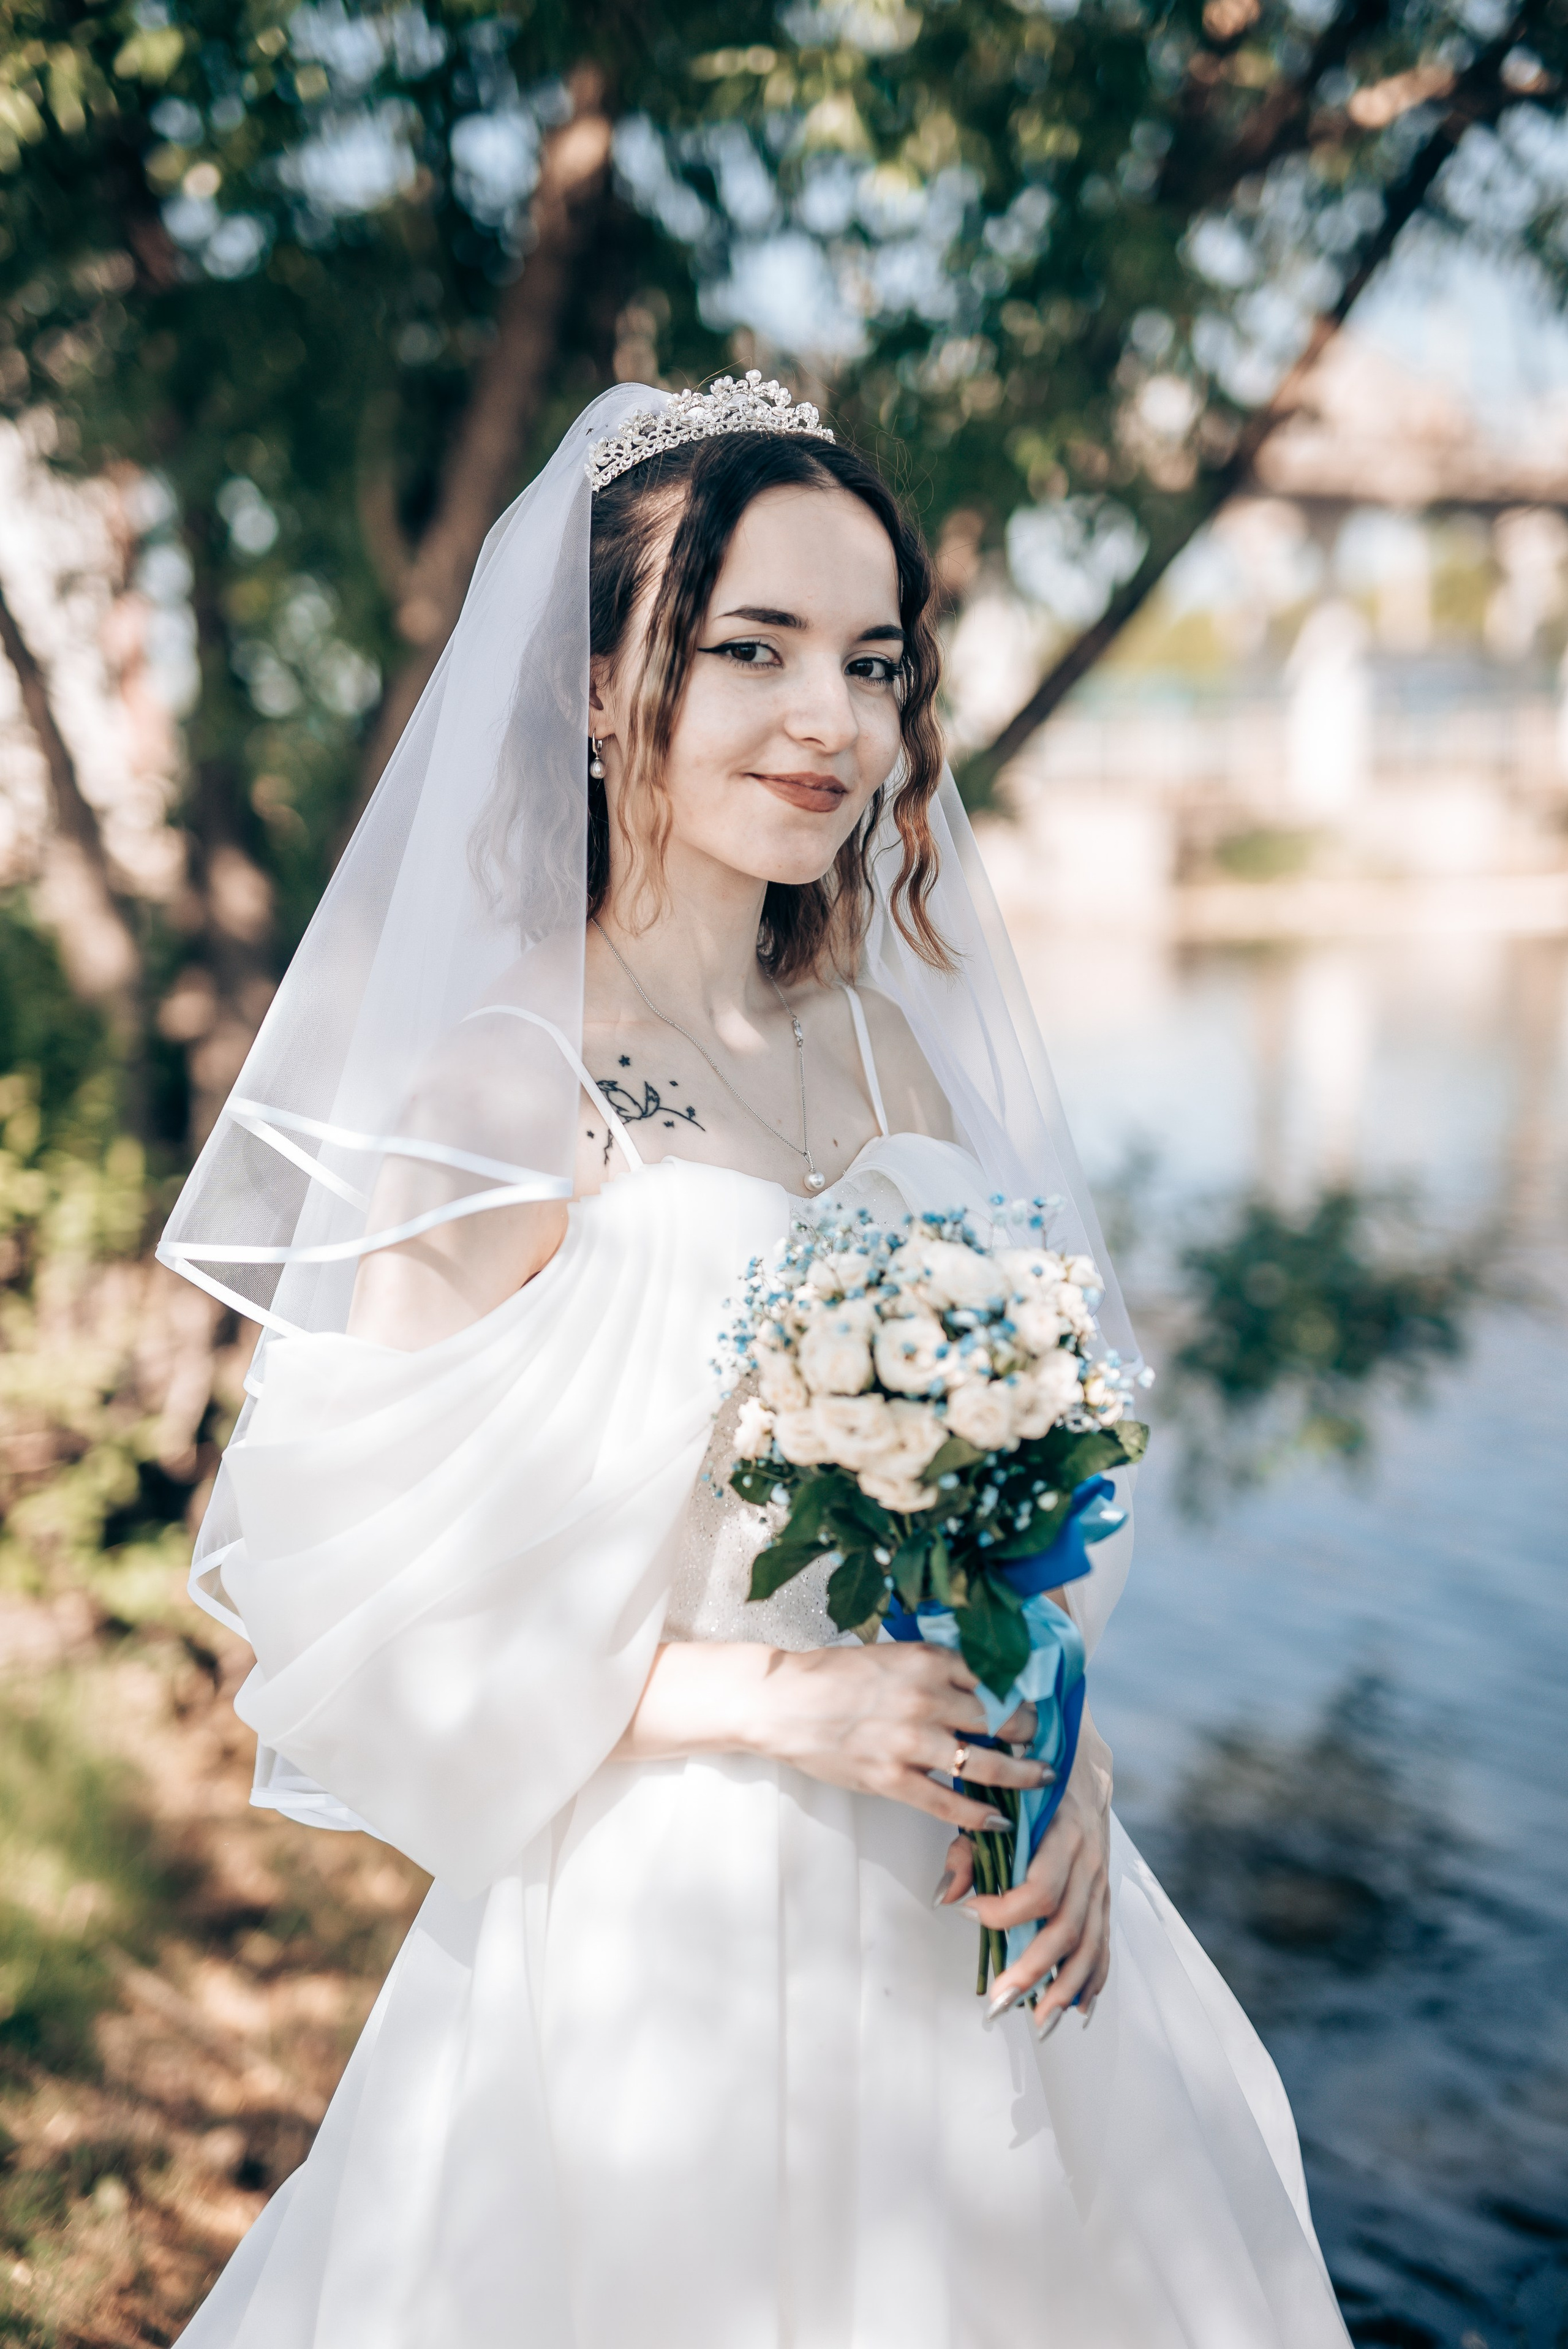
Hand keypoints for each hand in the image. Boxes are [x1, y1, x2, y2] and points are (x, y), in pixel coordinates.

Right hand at [748, 1643, 1045, 1833]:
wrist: (781, 1702)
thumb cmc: (835, 1676)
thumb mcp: (893, 1655)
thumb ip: (937, 1667)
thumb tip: (985, 1682)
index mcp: (928, 1660)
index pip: (998, 1676)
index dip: (1026, 1693)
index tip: (1041, 1703)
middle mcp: (927, 1698)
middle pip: (1003, 1719)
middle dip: (1032, 1734)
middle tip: (1046, 1742)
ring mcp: (911, 1742)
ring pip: (987, 1764)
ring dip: (1022, 1775)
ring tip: (1040, 1779)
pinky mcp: (891, 1779)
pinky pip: (950, 1804)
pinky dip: (980, 1816)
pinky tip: (999, 1821)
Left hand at [935, 1703, 1112, 2031]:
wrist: (1078, 1753)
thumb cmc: (1020, 1777)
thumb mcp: (987, 1797)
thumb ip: (967, 1847)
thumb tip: (946, 1897)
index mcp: (1063, 1830)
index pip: (1042, 1887)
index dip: (1005, 1910)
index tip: (969, 1913)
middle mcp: (1090, 1858)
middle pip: (1067, 1927)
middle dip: (1034, 1970)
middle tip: (1000, 2003)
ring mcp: (1102, 1877)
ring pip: (1091, 1942)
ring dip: (1066, 1987)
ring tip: (1041, 2024)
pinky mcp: (1105, 1891)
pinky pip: (1105, 1939)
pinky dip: (1095, 1976)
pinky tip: (1080, 2008)